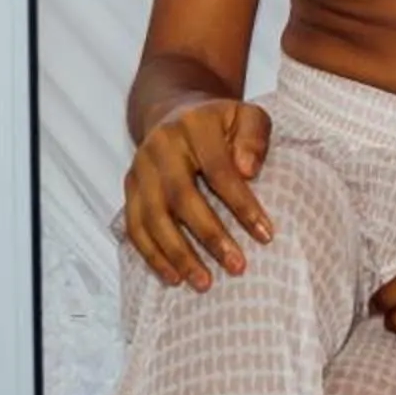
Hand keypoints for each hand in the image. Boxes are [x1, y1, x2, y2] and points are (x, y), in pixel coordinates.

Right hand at [122, 98, 273, 291]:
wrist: (174, 111)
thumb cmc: (220, 123)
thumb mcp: (247, 115)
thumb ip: (254, 136)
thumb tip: (247, 170)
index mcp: (194, 125)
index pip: (220, 170)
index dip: (242, 205)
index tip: (266, 235)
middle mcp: (161, 145)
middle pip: (181, 196)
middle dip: (210, 236)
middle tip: (237, 266)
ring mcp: (140, 167)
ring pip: (152, 217)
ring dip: (178, 254)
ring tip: (204, 283)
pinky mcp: (129, 187)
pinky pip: (134, 227)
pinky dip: (152, 255)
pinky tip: (174, 277)